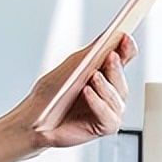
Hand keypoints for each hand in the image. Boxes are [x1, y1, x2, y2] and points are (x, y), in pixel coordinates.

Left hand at [21, 33, 134, 148]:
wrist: (35, 119)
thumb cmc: (50, 94)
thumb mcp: (68, 69)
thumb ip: (87, 55)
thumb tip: (105, 37)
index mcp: (104, 74)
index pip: (122, 59)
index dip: (126, 48)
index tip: (124, 36)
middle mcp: (111, 92)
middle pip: (120, 78)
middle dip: (115, 67)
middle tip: (110, 55)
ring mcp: (111, 109)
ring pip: (115, 96)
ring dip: (105, 85)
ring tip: (94, 76)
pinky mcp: (106, 125)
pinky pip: (107, 114)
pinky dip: (97, 102)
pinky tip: (87, 92)